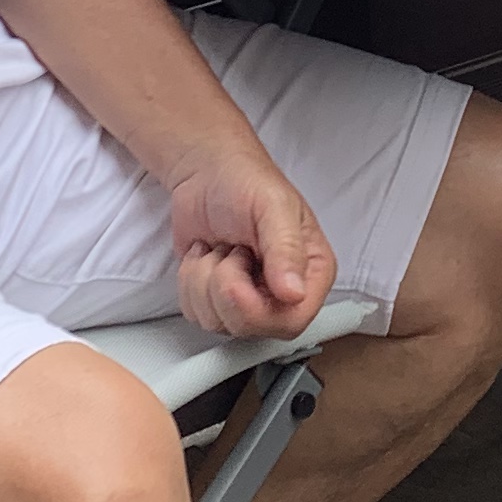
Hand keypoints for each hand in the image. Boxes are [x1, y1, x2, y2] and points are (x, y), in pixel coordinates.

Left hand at [165, 143, 336, 343]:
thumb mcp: (273, 207)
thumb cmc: (246, 181)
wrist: (207, 173)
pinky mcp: (217, 298)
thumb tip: (294, 293)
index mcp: (311, 272)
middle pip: (251, 328)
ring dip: (205, 280)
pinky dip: (190, 282)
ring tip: (222, 248)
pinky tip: (207, 255)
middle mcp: (284, 293)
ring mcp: (249, 298)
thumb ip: (286, 249)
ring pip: (218, 323)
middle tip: (233, 249)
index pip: (292, 321)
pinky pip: (195, 314)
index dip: (258, 311)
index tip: (237, 282)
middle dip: (226, 286)